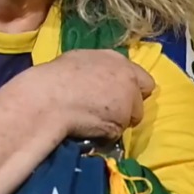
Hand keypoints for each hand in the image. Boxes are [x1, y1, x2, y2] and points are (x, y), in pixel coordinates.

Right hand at [8, 49, 153, 142]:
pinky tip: (89, 127)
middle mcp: (129, 81)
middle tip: (110, 111)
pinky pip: (115, 133)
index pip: (144, 80)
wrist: (49, 98)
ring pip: (130, 119)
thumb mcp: (82, 60)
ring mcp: (127, 104)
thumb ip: (102, 69)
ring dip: (117, 121)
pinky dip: (106, 133)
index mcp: (119, 62)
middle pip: (141, 100)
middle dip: (130, 107)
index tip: (119, 95)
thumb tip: (103, 78)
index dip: (132, 89)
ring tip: (94, 119)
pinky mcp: (120, 125)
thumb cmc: (57, 76)